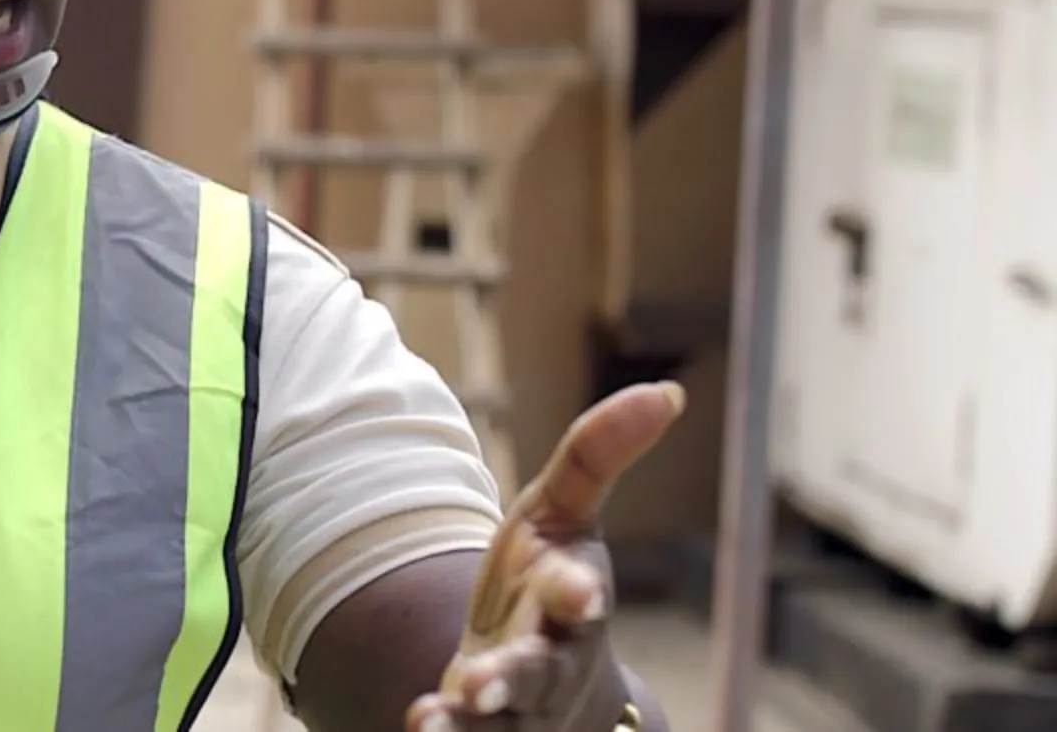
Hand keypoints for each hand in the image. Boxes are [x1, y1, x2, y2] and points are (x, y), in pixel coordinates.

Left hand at [407, 382, 685, 731]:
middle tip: (483, 682)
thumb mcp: (563, 511)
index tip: (579, 594)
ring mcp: (517, 706)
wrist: (546, 683)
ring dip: (470, 720)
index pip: (579, 597)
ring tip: (434, 719)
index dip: (579, 593)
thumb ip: (598, 453)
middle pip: (538, 672)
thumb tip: (668, 390)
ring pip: (500, 722)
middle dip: (513, 676)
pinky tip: (420, 725)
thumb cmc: (548, 579)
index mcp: (569, 598)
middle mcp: (550, 660)